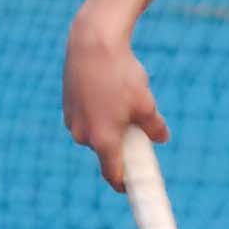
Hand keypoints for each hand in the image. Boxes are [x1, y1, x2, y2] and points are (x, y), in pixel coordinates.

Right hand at [62, 3, 167, 188]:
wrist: (92, 42)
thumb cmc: (121, 74)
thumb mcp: (146, 103)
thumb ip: (154, 127)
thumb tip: (162, 138)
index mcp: (103, 140)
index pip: (113, 174)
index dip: (125, 184)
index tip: (133, 186)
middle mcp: (83, 135)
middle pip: (105, 151)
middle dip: (121, 146)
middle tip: (138, 132)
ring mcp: (72, 120)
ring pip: (95, 133)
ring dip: (109, 127)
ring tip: (124, 101)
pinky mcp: (67, 104)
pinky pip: (86, 117)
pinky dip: (98, 113)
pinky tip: (108, 91)